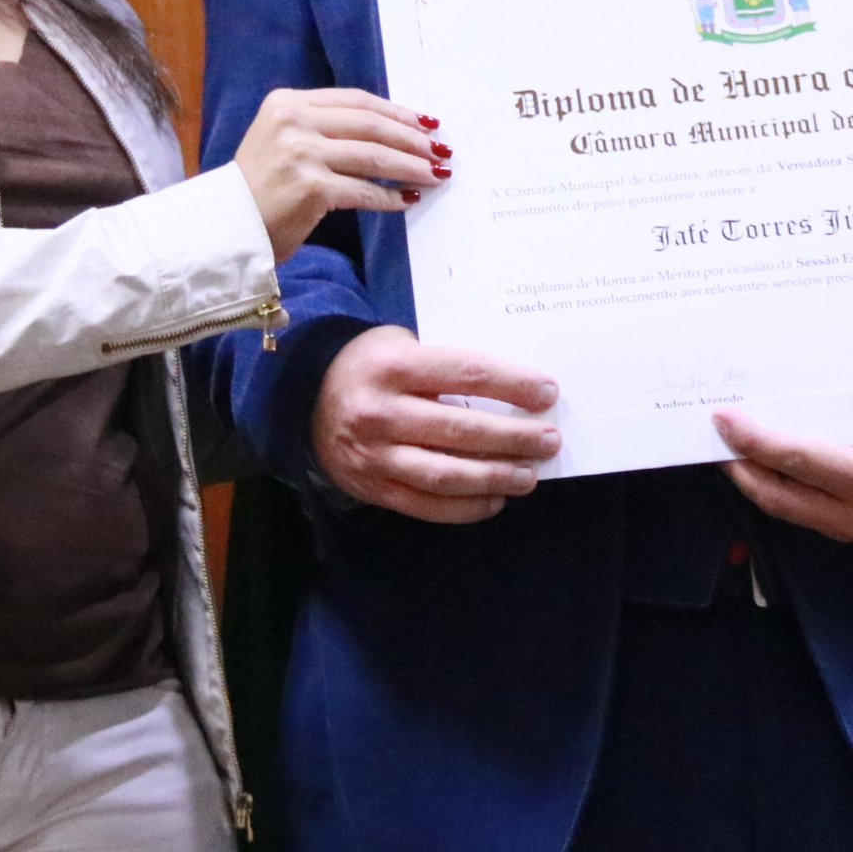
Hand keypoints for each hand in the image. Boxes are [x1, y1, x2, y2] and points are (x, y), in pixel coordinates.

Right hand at [235, 89, 442, 260]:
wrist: (226, 228)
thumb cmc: (258, 189)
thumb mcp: (282, 140)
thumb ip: (322, 128)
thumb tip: (390, 133)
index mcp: (286, 102)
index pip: (356, 101)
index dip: (396, 111)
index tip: (424, 122)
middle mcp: (293, 121)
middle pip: (371, 124)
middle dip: (412, 138)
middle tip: (439, 150)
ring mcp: (301, 153)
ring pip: (374, 156)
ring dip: (411, 167)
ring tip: (434, 174)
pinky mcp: (311, 188)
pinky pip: (364, 190)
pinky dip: (390, 197)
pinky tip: (407, 200)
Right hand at [311, 325, 558, 522]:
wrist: (304, 398)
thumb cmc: (370, 364)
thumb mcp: (402, 344)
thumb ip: (445, 364)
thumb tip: (513, 389)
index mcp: (394, 366)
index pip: (466, 373)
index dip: (511, 384)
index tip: (547, 393)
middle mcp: (381, 412)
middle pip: (460, 429)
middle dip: (512, 437)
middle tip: (548, 440)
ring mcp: (375, 456)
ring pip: (445, 474)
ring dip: (494, 477)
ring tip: (529, 476)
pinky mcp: (372, 488)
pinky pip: (425, 505)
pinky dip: (465, 507)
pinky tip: (495, 499)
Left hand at [712, 409, 852, 543]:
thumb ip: (847, 408)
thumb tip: (788, 383)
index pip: (799, 459)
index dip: (756, 439)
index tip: (724, 417)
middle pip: (778, 493)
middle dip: (739, 464)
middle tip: (717, 432)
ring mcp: (851, 530)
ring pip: (782, 507)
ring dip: (750, 477)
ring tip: (729, 446)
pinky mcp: (845, 535)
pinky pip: (797, 512)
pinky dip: (773, 487)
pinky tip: (759, 465)